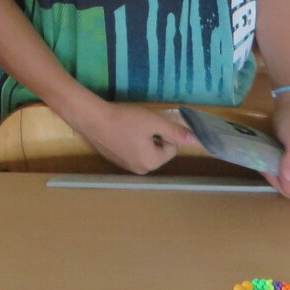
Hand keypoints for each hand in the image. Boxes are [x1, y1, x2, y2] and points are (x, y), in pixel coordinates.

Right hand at [65, 100, 197, 174]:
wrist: (92, 119)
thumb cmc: (125, 119)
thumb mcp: (154, 122)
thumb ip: (176, 132)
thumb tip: (197, 141)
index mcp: (152, 163)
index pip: (171, 148)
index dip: (163, 132)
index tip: (149, 123)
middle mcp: (140, 170)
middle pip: (158, 151)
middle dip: (153, 137)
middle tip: (139, 125)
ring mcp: (125, 167)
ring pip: (144, 151)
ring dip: (141, 139)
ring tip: (128, 127)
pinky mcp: (114, 161)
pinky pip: (131, 152)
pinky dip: (129, 142)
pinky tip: (119, 132)